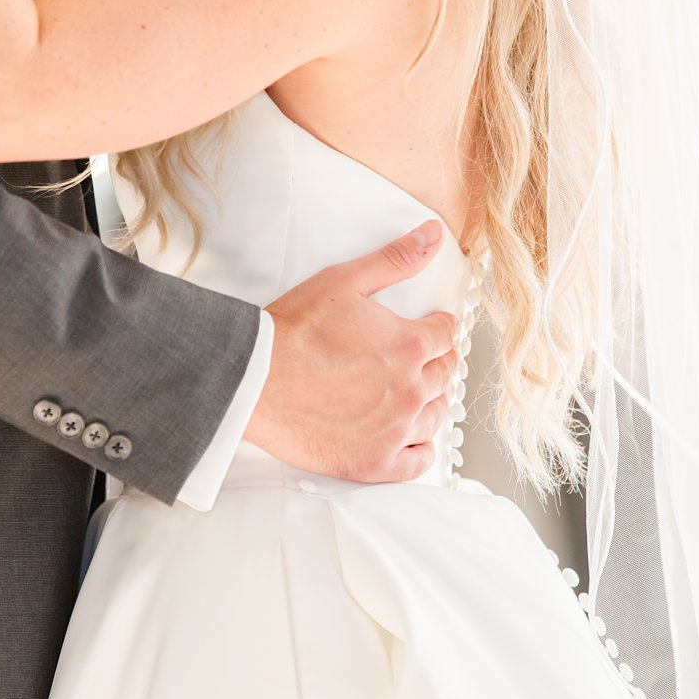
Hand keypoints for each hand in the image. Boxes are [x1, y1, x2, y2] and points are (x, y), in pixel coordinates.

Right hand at [247, 221, 460, 482]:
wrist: (252, 380)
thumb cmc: (292, 331)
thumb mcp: (345, 281)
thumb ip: (395, 260)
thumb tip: (432, 235)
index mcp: (409, 344)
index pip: (446, 335)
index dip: (437, 328)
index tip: (428, 330)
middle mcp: (411, 389)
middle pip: (444, 375)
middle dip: (433, 363)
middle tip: (415, 361)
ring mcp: (396, 429)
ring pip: (435, 416)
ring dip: (429, 403)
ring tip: (411, 395)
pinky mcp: (376, 462)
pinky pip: (419, 462)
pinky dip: (419, 449)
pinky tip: (408, 437)